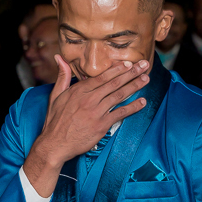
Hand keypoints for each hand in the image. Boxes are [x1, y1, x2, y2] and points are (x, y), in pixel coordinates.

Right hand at [23, 56, 149, 195]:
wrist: (55, 144)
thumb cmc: (55, 120)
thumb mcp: (55, 95)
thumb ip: (62, 76)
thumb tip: (60, 57)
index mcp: (79, 90)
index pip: (102, 76)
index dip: (118, 69)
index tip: (129, 63)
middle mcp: (89, 99)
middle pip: (114, 83)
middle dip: (131, 73)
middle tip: (144, 65)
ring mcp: (96, 112)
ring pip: (119, 95)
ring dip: (134, 86)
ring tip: (146, 79)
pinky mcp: (101, 125)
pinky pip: (120, 113)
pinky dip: (133, 107)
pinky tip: (142, 102)